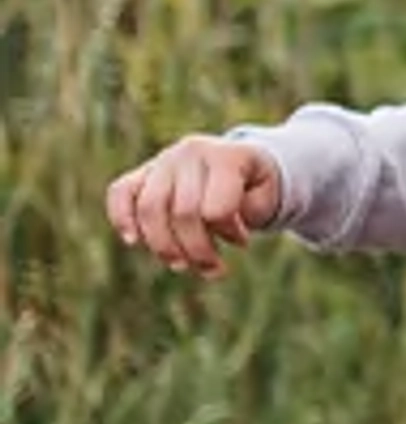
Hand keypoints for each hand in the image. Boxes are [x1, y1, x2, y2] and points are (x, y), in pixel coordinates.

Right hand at [108, 136, 283, 277]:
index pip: (215, 208)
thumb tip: (219, 230)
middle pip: (182, 214)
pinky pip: (120, 192)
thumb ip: (248, 212)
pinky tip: (133, 242)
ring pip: (149, 209)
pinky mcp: (142, 172)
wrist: (241, 161)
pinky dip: (122, 218)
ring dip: (164, 247)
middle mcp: (190, 153)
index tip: (242, 242)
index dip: (227, 234)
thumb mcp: (267, 197)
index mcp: (225, 156)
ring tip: (183, 266)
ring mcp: (163, 161)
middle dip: (197, 251)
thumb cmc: (256, 186)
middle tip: (214, 270)